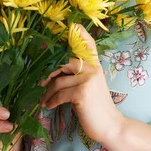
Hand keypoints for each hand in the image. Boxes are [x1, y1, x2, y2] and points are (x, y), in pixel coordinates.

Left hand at [39, 24, 123, 144]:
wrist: (110, 126)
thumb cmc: (97, 107)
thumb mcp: (90, 86)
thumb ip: (77, 76)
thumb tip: (54, 73)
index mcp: (95, 65)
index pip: (89, 44)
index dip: (81, 34)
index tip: (73, 25)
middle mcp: (92, 68)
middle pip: (64, 62)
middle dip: (49, 71)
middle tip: (40, 82)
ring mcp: (87, 79)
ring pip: (58, 81)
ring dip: (47, 92)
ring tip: (43, 100)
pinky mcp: (81, 92)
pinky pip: (59, 94)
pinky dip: (51, 101)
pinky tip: (48, 105)